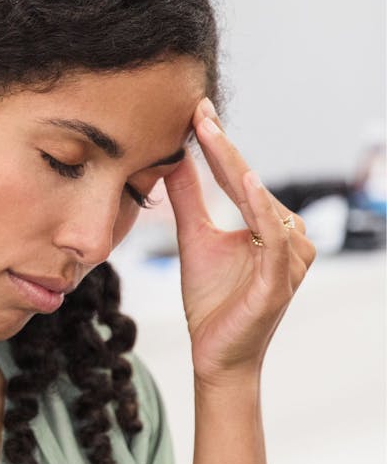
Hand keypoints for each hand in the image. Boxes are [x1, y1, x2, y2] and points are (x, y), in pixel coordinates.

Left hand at [163, 99, 315, 384]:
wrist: (215, 354)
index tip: (195, 108)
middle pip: (248, 182)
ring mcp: (289, 257)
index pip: (238, 175)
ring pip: (259, 202)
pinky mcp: (279, 279)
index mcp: (270, 225)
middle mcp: (289, 235)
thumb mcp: (193, 236)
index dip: (217, 143)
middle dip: (222, 146)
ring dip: (234, 167)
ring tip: (209, 133)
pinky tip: (243, 179)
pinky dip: (259, 206)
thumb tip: (174, 156)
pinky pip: (273, 236)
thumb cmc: (211, 299)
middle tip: (197, 109)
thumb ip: (188, 197)